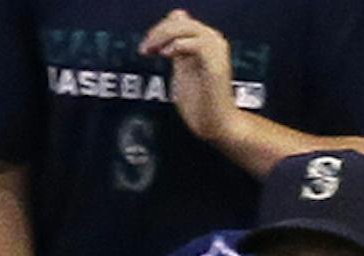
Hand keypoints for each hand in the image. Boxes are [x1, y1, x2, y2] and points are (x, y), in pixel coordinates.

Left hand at [142, 10, 238, 145]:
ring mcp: (215, 49)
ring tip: (152, 52)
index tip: (146, 48)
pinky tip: (166, 55)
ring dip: (164, 37)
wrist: (218, 127)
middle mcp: (212, 40)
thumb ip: (176, 54)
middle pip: (180, 20)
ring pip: (185, 27)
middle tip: (145, 49)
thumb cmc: (202, 107)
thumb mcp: (183, 72)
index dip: (159, 30)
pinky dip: (177, 46)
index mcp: (204, 41)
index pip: (179, 20)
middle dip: (157, 33)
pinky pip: (195, 43)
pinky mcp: (215, 63)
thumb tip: (164, 40)